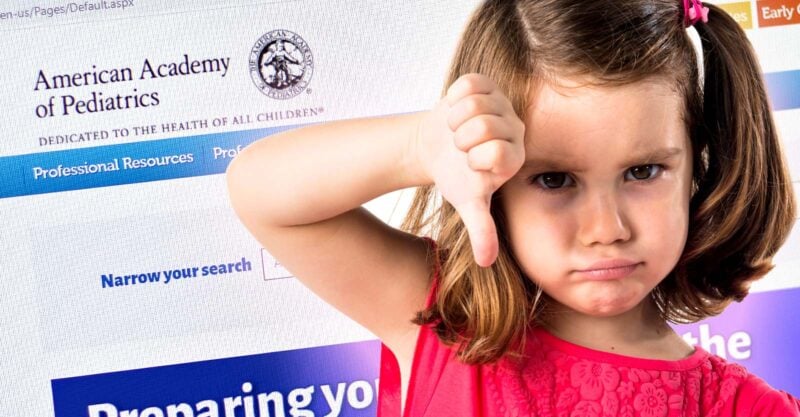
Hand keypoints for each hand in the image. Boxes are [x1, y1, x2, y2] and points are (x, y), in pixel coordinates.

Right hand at [415, 74, 525, 265]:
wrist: (436, 148)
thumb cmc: (456, 178)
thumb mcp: (468, 203)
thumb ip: (481, 230)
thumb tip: (485, 263)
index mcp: (516, 156)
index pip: (496, 152)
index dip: (473, 159)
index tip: (470, 165)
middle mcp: (515, 127)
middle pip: (483, 127)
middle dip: (461, 139)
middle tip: (461, 147)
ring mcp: (500, 102)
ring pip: (473, 105)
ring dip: (455, 120)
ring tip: (457, 130)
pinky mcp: (485, 83)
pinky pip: (466, 86)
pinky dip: (453, 99)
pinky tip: (456, 111)